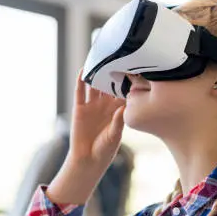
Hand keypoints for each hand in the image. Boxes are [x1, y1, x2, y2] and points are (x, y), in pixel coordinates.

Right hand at [47, 70, 125, 203]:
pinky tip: (84, 69)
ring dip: (97, 72)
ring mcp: (92, 105)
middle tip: (120, 55)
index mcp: (118, 110)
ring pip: (95, 84)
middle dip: (114, 71)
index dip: (129, 81)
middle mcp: (105, 105)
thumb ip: (118, 121)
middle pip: (110, 84)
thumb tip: (123, 107)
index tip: (136, 68)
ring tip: (100, 57)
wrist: (88, 160)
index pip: (124, 91)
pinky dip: (81, 80)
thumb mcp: (115, 135)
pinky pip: (80, 91)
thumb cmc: (106, 149)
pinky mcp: (80, 108)